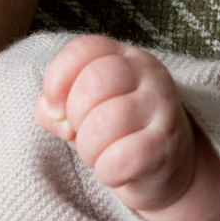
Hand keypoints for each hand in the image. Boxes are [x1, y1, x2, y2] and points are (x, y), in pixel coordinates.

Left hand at [33, 35, 219, 220]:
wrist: (165, 167)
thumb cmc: (116, 132)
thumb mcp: (82, 111)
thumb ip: (56, 105)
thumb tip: (53, 114)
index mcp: (123, 57)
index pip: (83, 49)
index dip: (58, 80)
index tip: (57, 110)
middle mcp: (147, 74)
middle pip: (93, 83)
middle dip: (75, 117)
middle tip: (83, 135)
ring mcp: (162, 107)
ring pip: (105, 122)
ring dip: (89, 149)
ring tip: (99, 155)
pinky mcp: (166, 145)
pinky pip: (123, 157)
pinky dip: (107, 171)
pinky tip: (113, 171)